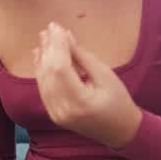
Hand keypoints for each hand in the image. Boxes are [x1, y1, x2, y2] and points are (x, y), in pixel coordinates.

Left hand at [32, 23, 141, 148]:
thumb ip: (83, 57)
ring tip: (44, 38)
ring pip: (43, 80)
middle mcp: (63, 110)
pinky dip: (41, 71)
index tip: (56, 27)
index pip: (60, 68)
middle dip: (48, 48)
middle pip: (49, 73)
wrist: (120, 132)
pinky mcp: (53, 114)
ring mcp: (56, 114)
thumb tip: (66, 37)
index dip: (56, 45)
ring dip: (42, 57)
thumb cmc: (118, 101)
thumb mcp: (105, 75)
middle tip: (50, 29)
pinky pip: (43, 89)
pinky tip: (40, 56)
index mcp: (80, 101)